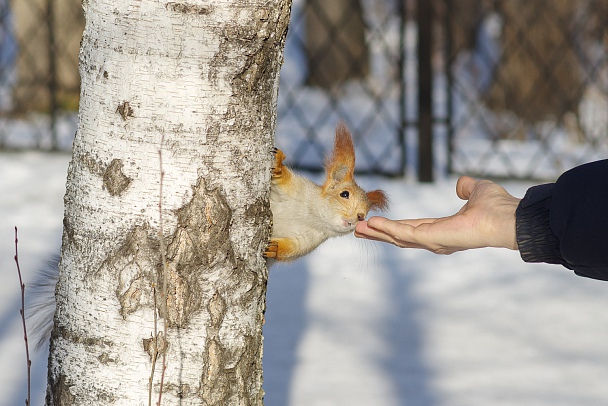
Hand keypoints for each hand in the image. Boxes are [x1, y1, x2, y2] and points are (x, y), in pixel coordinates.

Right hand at [354, 176, 520, 253]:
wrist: (507, 218)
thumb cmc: (497, 207)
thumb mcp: (477, 190)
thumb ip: (467, 188)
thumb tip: (461, 184)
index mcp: (443, 229)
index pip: (413, 228)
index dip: (394, 226)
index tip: (376, 223)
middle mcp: (436, 239)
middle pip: (401, 237)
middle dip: (380, 233)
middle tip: (358, 230)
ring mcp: (433, 241)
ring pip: (398, 237)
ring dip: (378, 233)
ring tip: (359, 229)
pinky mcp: (432, 239)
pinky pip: (404, 233)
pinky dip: (387, 228)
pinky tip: (373, 223)